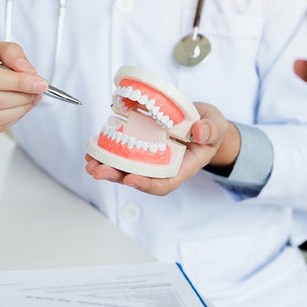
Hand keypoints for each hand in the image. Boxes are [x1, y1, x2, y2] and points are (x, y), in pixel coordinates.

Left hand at [85, 102, 239, 195]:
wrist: (201, 121)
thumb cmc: (210, 128)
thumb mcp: (216, 126)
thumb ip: (211, 129)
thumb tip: (199, 131)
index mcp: (182, 167)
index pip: (165, 183)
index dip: (147, 184)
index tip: (132, 179)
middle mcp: (162, 165)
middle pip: (139, 178)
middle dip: (117, 177)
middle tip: (99, 171)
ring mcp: (150, 156)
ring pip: (126, 167)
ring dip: (106, 166)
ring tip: (91, 163)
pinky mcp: (141, 143)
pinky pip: (122, 151)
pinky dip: (107, 151)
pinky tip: (93, 148)